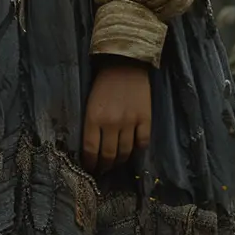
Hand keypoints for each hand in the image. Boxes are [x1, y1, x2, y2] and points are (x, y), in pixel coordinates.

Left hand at [81, 59, 151, 174]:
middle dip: (104, 166)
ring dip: (120, 161)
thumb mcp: (89, 103)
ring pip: (125, 152)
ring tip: (116, 163)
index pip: (90, 149)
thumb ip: (90, 124)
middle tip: (103, 170)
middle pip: (108, 155)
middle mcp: (111, 123)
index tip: (90, 168)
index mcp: (93, 117)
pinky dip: (137, 150)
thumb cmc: (102, 83)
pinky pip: (142, 143)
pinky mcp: (145, 119)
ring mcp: (130, 122)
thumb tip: (90, 147)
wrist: (124, 64)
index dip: (90, 163)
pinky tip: (133, 150)